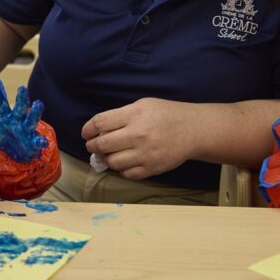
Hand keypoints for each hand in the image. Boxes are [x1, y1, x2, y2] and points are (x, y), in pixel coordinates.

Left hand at [0, 82, 47, 162]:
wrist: (21, 153)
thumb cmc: (6, 137)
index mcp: (6, 116)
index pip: (0, 104)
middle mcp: (18, 120)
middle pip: (19, 108)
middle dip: (21, 98)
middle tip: (22, 88)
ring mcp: (27, 130)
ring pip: (32, 120)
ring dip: (35, 112)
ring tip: (38, 104)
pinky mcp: (34, 142)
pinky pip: (38, 141)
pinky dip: (40, 141)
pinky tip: (42, 142)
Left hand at [81, 98, 196, 179]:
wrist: (193, 130)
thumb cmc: (166, 115)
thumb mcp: (142, 105)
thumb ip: (120, 116)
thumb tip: (98, 130)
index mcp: (134, 115)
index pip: (99, 123)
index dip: (88, 130)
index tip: (86, 133)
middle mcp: (138, 134)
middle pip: (102, 144)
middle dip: (93, 146)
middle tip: (94, 146)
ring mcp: (145, 154)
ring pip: (112, 162)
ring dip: (107, 159)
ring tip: (111, 154)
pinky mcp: (152, 168)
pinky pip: (127, 174)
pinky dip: (122, 169)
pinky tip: (126, 161)